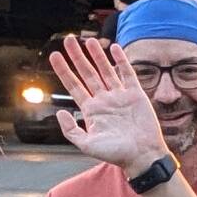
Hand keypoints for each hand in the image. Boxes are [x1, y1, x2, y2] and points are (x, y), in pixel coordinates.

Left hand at [47, 32, 169, 172]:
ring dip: (97, 55)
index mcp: (91, 110)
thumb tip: (59, 112)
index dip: (64, 70)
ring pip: (105, 70)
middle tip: (69, 40)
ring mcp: (119, 95)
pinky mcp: (135, 94)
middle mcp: (104, 100)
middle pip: (87, 73)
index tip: (54, 56)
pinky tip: (114, 48)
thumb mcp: (87, 145)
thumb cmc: (116, 154)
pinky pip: (127, 73)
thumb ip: (71, 130)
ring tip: (88, 40)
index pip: (74, 85)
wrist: (142, 156)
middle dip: (77, 57)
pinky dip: (121, 60)